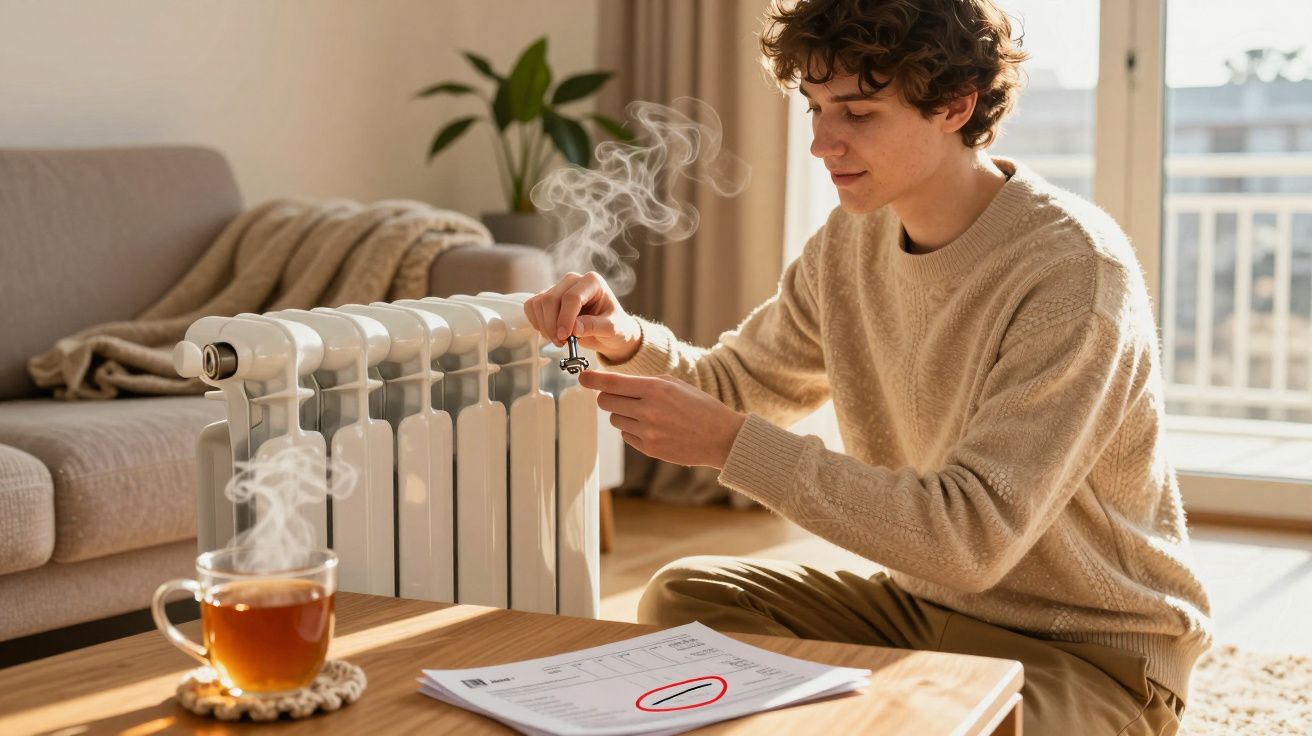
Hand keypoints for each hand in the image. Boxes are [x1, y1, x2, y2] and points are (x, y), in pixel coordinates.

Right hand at [523, 271, 640, 362]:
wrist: (610, 333)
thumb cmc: (615, 327)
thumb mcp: (612, 329)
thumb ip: (594, 326)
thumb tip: (574, 328)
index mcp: (592, 282)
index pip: (572, 297)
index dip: (565, 318)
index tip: (564, 336)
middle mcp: (573, 280)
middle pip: (551, 299)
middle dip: (553, 325)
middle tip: (562, 342)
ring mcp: (559, 287)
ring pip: (539, 303)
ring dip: (545, 326)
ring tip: (559, 340)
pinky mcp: (548, 297)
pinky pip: (532, 306)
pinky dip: (537, 322)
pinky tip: (550, 332)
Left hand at [578, 370, 746, 469]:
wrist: (721, 437)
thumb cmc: (699, 407)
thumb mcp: (675, 385)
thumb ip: (644, 383)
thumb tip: (613, 385)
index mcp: (656, 388)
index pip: (613, 382)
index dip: (593, 380)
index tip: (582, 377)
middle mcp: (649, 409)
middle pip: (606, 402)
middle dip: (608, 398)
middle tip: (620, 397)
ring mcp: (648, 431)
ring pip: (615, 419)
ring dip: (623, 415)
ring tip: (647, 415)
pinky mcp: (649, 448)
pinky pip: (626, 435)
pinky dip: (633, 431)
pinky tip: (654, 429)